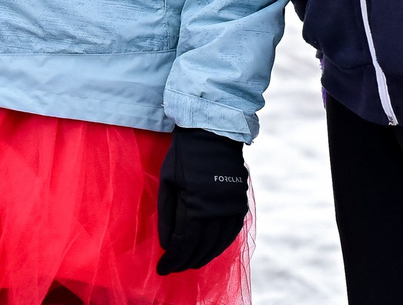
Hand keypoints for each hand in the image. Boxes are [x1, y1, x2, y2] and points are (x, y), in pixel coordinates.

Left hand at [156, 128, 249, 273]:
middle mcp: (217, 209)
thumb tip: (167, 244)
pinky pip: (232, 233)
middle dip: (185, 261)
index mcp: (196, 203)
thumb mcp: (168, 181)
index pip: (183, 242)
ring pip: (218, 244)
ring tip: (189, 263)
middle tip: (174, 269)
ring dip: (203, 257)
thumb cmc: (184, 155)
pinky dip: (220, 246)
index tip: (162, 268)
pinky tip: (209, 250)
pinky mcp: (240, 203)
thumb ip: (168, 214)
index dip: (173, 259)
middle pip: (201, 247)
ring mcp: (232, 207)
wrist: (213, 133)